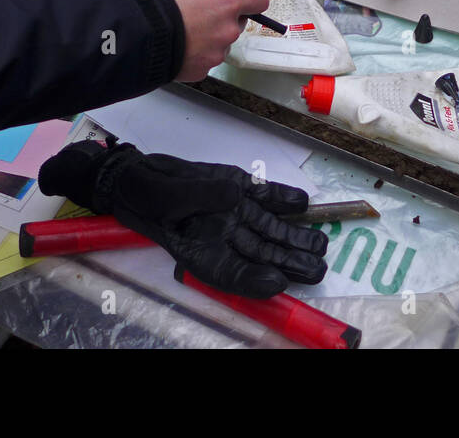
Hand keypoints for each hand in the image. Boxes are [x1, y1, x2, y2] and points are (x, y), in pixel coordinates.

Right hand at [37, 140, 328, 297]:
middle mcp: (223, 236)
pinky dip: (284, 201)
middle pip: (261, 256)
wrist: (138, 175)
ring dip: (295, 238)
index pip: (233, 274)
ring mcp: (233, 214)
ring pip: (270, 230)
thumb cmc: (143, 194)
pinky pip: (266, 198)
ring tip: (320, 244)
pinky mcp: (239, 189)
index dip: (257, 282)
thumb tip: (236, 196)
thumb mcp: (165, 197)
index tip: (278, 281)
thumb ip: (201, 196)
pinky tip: (302, 203)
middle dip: (290, 264)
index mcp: (202, 251)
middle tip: (316, 269)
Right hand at [164, 0, 268, 80]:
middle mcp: (228, 29)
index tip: (241, 0)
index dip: (249, 0)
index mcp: (227, 4)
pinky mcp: (205, 70)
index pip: (259, 0)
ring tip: (182, 36)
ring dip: (207, 41)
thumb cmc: (159, 9)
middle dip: (221, 22)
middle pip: (236, 24)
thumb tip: (210, 4)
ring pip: (219, 45)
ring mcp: (218, 52)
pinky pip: (205, 61)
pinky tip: (178, 50)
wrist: (141, 36)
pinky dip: (195, 57)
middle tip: (198, 19)